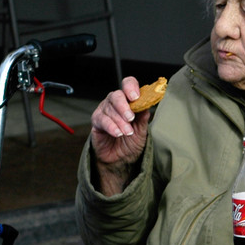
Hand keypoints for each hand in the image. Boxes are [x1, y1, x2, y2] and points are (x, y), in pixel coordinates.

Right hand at [91, 76, 149, 194]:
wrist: (121, 159)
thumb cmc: (131, 141)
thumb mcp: (142, 130)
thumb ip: (143, 118)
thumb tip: (147, 106)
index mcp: (128, 100)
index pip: (128, 85)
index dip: (131, 87)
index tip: (136, 96)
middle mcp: (115, 103)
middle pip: (116, 96)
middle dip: (124, 106)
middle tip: (130, 118)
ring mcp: (104, 111)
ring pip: (109, 109)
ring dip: (120, 121)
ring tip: (128, 133)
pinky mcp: (97, 122)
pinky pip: (101, 120)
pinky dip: (111, 126)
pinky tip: (118, 133)